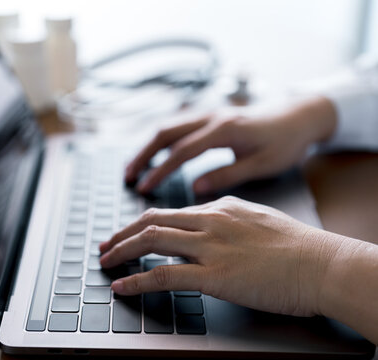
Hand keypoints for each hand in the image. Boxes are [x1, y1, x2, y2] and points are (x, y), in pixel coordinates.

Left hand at [99, 196, 342, 316]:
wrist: (323, 265)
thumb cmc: (299, 247)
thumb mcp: (258, 220)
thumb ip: (228, 221)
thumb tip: (207, 226)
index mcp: (220, 208)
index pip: (170, 212)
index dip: (142, 224)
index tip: (128, 233)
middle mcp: (210, 221)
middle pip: (151, 221)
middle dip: (122, 234)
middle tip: (105, 245)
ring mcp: (211, 247)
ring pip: (151, 241)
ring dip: (121, 252)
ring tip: (104, 262)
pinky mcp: (215, 275)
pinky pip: (164, 275)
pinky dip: (137, 280)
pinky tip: (122, 286)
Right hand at [125, 97, 336, 193]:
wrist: (301, 115)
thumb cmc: (286, 142)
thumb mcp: (262, 164)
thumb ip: (227, 175)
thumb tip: (195, 188)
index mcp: (225, 130)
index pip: (182, 152)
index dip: (160, 171)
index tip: (143, 187)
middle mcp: (212, 117)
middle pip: (166, 133)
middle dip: (143, 154)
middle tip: (127, 176)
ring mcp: (209, 113)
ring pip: (169, 127)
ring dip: (148, 146)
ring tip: (133, 167)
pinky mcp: (210, 116)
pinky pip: (178, 126)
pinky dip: (161, 141)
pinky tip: (154, 154)